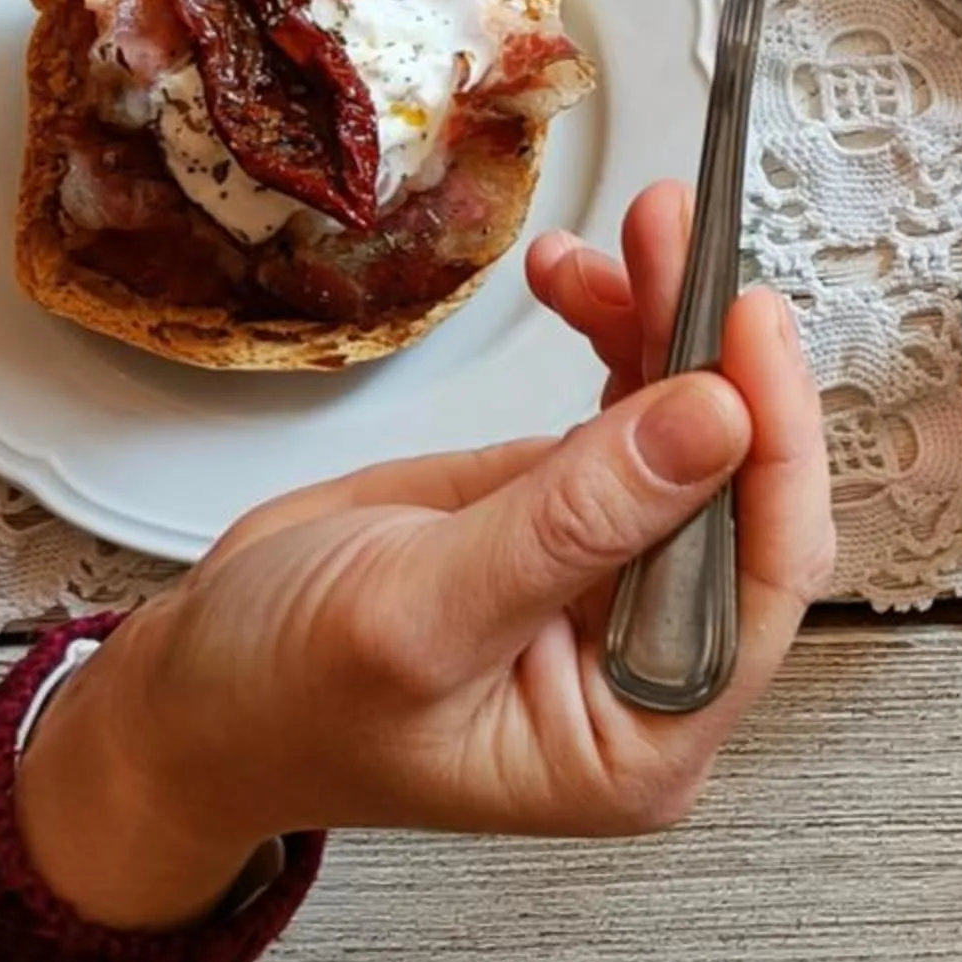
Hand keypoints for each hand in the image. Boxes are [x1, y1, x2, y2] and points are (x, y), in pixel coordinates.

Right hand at [17, 181, 835, 929]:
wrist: (190, 690)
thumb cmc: (277, 703)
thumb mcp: (417, 616)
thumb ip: (572, 524)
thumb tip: (715, 423)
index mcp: (646, 733)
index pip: (764, 574)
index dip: (771, 442)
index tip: (747, 327)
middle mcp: (656, 657)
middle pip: (740, 482)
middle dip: (715, 352)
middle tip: (678, 241)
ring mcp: (624, 575)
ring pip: (695, 424)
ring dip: (671, 318)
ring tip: (636, 227)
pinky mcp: (583, 507)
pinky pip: (636, 405)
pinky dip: (622, 328)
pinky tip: (584, 275)